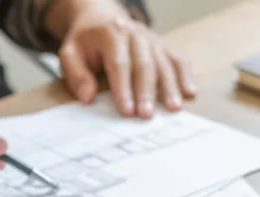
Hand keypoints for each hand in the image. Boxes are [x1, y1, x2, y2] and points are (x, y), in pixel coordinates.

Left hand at [55, 0, 195, 117]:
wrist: (100, 17)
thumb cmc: (84, 42)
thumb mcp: (69, 54)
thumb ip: (76, 74)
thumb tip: (88, 97)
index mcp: (111, 34)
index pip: (119, 64)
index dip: (123, 89)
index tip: (127, 111)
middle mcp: (134, 34)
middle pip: (144, 64)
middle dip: (146, 92)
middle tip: (147, 115)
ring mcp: (151, 38)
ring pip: (163, 63)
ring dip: (169, 87)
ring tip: (173, 108)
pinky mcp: (162, 44)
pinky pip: (177, 58)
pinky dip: (185, 75)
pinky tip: (190, 92)